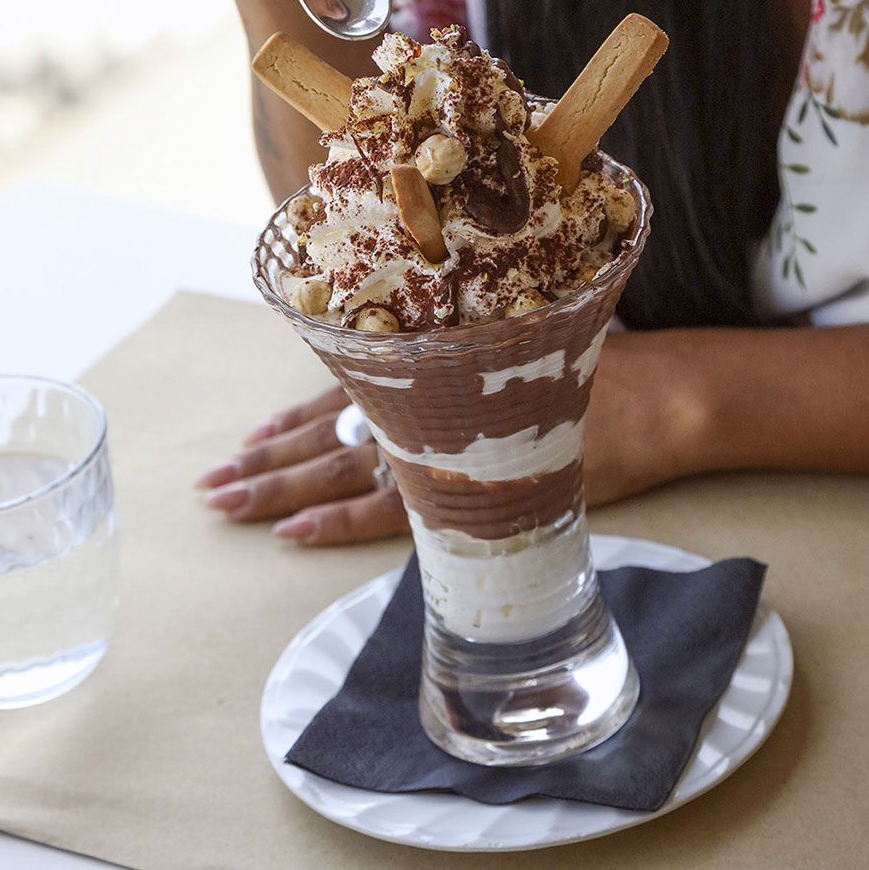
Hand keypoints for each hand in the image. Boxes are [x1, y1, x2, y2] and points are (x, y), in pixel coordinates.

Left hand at [195, 333, 710, 546]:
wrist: (656, 398)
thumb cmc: (598, 364)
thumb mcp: (527, 337)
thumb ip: (473, 348)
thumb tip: (432, 350)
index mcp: (437, 368)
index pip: (345, 395)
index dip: (292, 420)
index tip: (249, 440)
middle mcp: (427, 405)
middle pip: (327, 436)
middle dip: (267, 462)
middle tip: (213, 484)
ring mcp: (444, 448)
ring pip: (342, 469)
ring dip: (282, 489)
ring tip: (229, 504)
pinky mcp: (472, 491)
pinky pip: (389, 511)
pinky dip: (340, 521)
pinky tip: (296, 532)